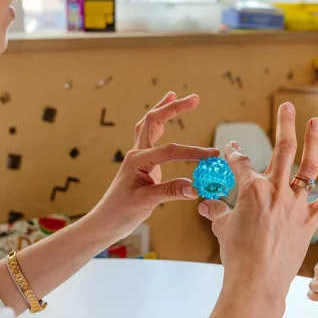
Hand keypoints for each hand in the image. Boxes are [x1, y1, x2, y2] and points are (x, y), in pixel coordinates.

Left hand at [90, 92, 217, 239]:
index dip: (192, 152)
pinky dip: (158, 124)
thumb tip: (195, 187)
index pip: (170, 151)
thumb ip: (171, 191)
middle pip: (154, 120)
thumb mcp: (147, 202)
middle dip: (174, 108)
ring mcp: (138, 157)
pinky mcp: (141, 163)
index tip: (211, 155)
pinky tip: (164, 120)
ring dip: (162, 109)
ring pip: (149, 125)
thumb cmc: (121, 212)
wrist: (106, 221)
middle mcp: (136, 153)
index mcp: (138, 160)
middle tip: (195, 99)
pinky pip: (149, 137)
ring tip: (174, 95)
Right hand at [198, 103, 317, 302]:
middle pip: (282, 150)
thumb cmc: (236, 255)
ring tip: (316, 121)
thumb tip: (205, 204)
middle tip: (288, 105)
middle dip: (285, 125)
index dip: (234, 153)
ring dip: (313, 141)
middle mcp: (276, 191)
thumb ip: (216, 211)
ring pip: (307, 166)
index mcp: (251, 189)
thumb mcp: (221, 228)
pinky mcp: (310, 221)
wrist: (256, 281)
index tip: (232, 147)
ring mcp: (296, 205)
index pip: (240, 163)